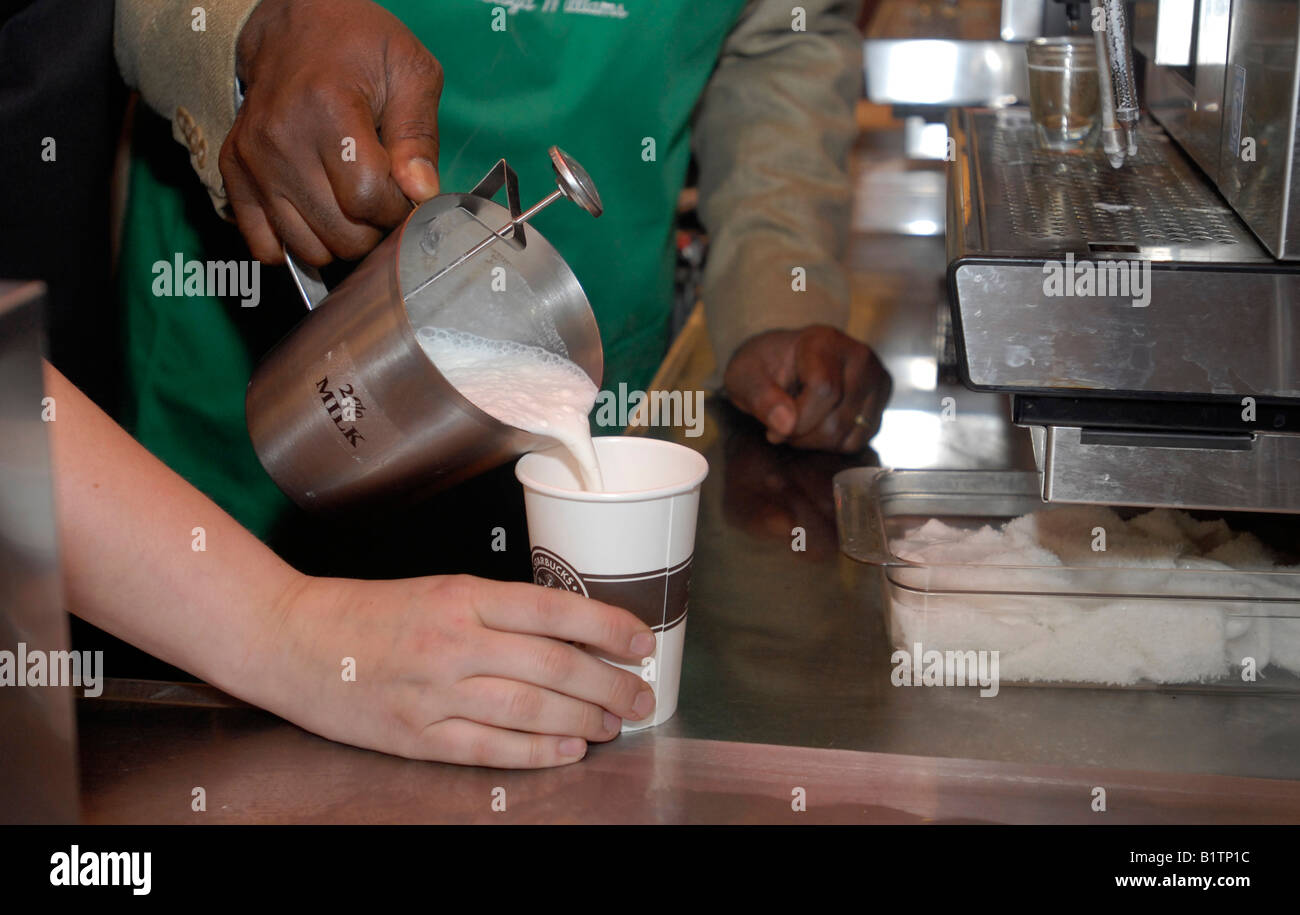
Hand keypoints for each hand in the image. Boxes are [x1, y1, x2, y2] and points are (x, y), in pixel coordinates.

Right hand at [221, 0, 443, 264]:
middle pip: (340, 234)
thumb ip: (419, 136)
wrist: (295, 24)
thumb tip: (420, 193)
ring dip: (339, 241)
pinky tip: (316, 217)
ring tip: (350, 205)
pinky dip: (295, 244)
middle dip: (373, 229)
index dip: (397, 208)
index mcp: (328, 108)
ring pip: (308, 249)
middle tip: (381, 200)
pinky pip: (265, 246)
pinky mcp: (234, 173)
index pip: (368, 199)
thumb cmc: (360, 46)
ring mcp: (253, 161)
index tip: (404, 193)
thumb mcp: (410, 72)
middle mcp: (281, 139)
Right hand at [255, 573, 657, 767]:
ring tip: (616, 722)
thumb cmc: (369, 611)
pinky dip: (536, 751)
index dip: (608, 628)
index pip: (555, 610)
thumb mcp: (440, 588)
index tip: (641, 641)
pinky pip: (489, 748)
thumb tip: (570, 634)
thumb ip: (500, 610)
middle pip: (554, 665)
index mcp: (463, 596)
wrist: (292, 638)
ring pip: (531, 708)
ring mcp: (435, 692)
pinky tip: (569, 749)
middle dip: (610, 684)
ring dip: (584, 718)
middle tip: (642, 695)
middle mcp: (454, 641)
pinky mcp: (416, 735)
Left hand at [723, 325, 891, 452]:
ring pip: (849, 435)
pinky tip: (815, 427)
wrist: (784, 362)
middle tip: (781, 428)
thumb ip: (760, 398)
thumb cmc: (763, 366)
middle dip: (802, 436)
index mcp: (825, 341)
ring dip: (815, 442)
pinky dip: (831, 445)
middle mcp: (860, 357)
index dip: (798, 419)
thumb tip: (786, 425)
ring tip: (797, 424)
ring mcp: (876, 381)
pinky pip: (857, 442)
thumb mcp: (745, 377)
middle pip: (837, 420)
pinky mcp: (880, 404)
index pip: (824, 390)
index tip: (772, 430)